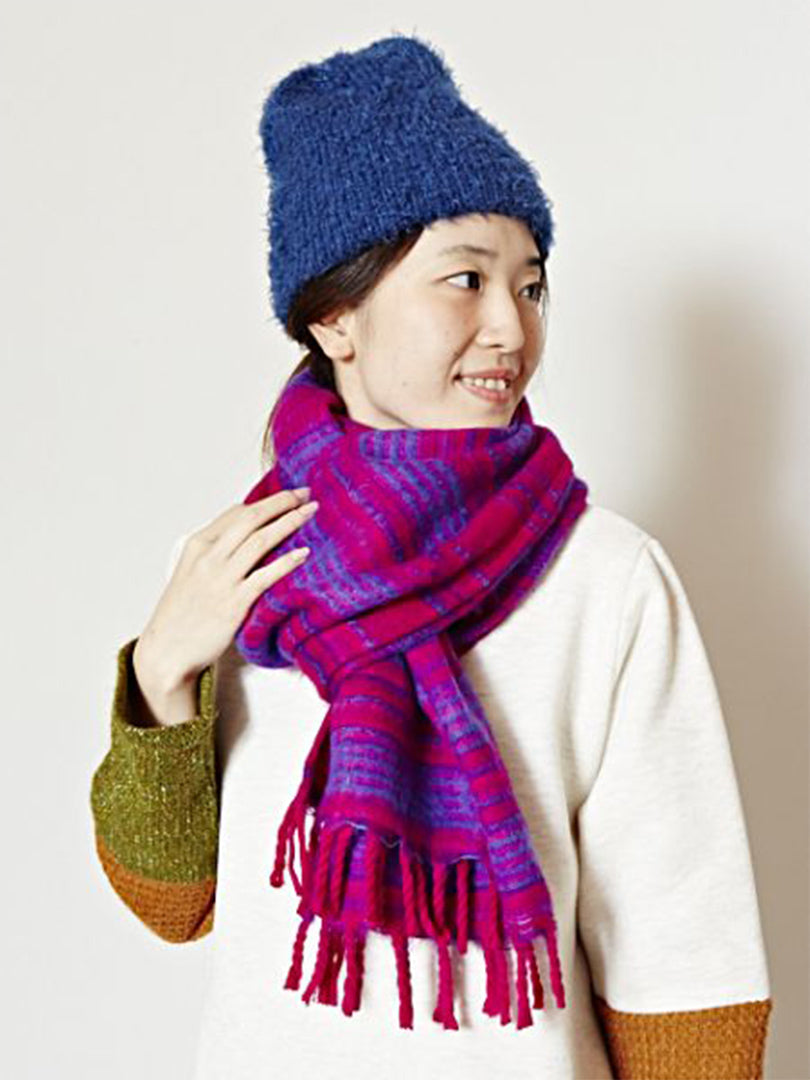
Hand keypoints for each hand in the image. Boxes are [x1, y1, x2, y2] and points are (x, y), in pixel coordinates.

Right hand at [133, 486, 316, 694]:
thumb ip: (214, 553)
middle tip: (305, 493)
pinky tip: (304, 553)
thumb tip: (245, 536)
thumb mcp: (190, 572)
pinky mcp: (234, 603)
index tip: (288, 494)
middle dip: (281, 502)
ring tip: (311, 512)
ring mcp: (221, 579)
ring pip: (261, 540)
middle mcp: (208, 557)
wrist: (167, 651)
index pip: (236, 512)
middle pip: (251, 518)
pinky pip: (265, 576)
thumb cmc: (181, 614)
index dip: (265, 501)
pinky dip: (286, 561)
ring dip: (289, 522)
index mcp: (197, 546)